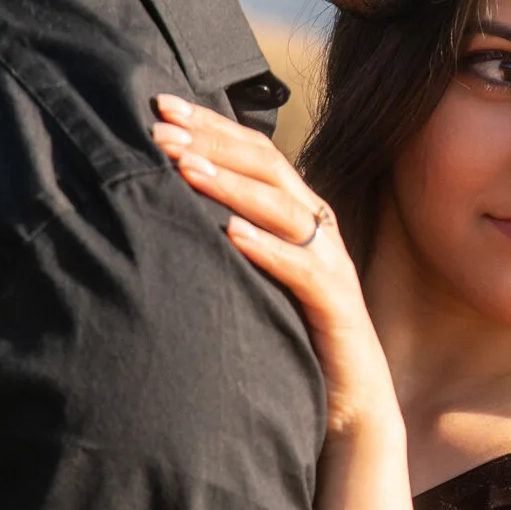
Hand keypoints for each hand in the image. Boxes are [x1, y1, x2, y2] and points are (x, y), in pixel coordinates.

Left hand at [152, 94, 397, 440]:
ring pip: (284, 208)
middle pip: (269, 166)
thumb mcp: (256, 278)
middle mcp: (318, 229)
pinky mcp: (336, 305)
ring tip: (185, 170)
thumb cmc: (294, 338)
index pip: (256, 152)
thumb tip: (163, 206)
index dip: (212, 125)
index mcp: (299, 215)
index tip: (161, 106)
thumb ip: (231, 239)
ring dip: (231, 186)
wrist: (350, 403)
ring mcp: (330, 264)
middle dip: (213, 142)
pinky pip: (303, 269)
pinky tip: (231, 235)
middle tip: (161, 129)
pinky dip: (267, 248)